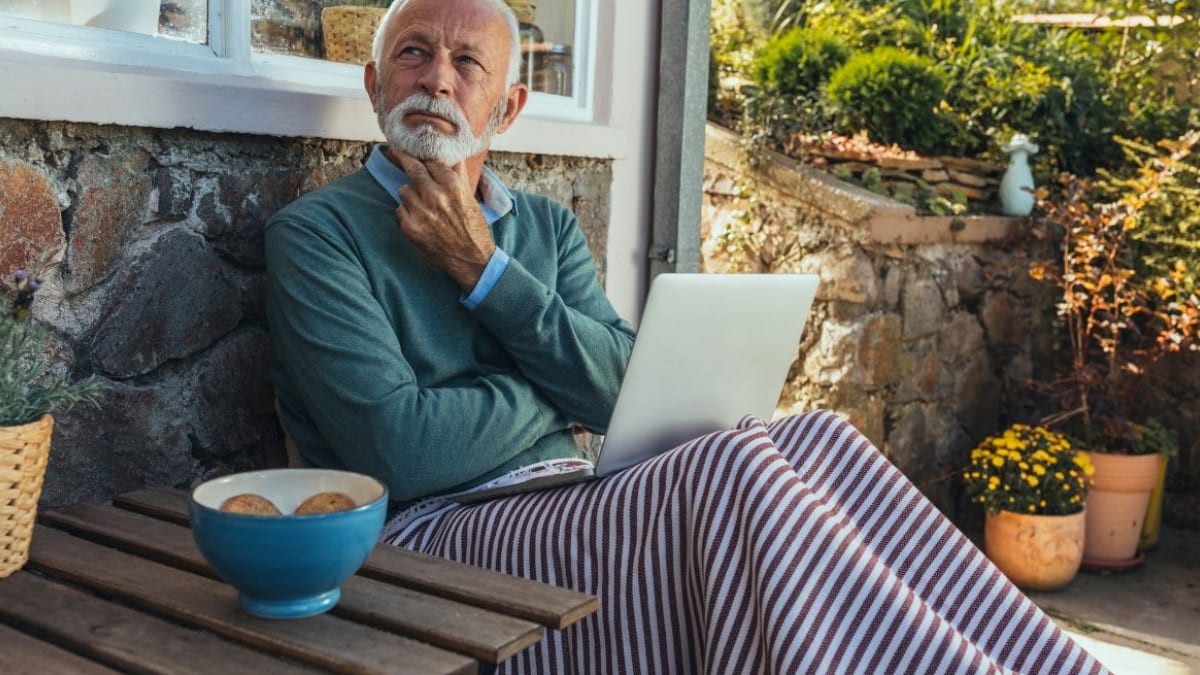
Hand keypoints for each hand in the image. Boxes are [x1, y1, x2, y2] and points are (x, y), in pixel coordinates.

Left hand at [394, 153, 496, 290]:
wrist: (471, 259)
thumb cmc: (473, 229)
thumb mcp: (471, 199)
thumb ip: (459, 177)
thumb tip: (454, 157)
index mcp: (453, 186)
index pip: (431, 162)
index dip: (425, 160)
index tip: (419, 156)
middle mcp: (435, 195)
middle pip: (413, 169)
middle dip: (406, 160)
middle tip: (399, 153)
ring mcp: (421, 211)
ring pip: (403, 190)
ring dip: (410, 195)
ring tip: (421, 205)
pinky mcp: (410, 227)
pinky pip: (400, 210)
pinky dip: (407, 214)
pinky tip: (420, 221)